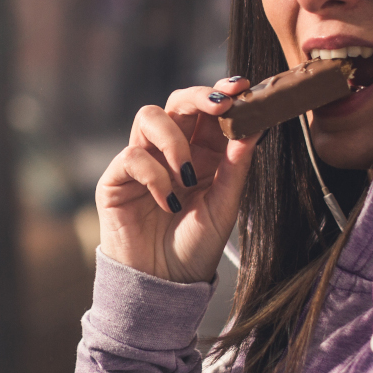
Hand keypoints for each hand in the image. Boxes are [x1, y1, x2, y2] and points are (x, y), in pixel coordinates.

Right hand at [96, 76, 255, 283]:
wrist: (164, 284)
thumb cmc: (196, 247)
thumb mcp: (225, 206)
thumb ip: (237, 166)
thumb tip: (255, 125)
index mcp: (203, 153)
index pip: (208, 111)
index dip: (222, 93)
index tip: (242, 87)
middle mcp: (171, 151)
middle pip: (177, 102)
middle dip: (198, 97)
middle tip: (219, 106)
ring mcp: (142, 161)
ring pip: (149, 116)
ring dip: (174, 139)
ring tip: (187, 174)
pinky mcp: (117, 178)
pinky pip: (132, 156)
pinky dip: (155, 176)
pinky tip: (168, 202)